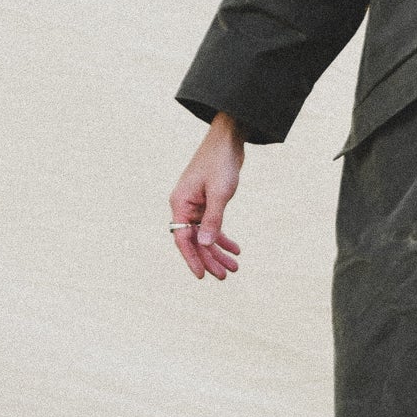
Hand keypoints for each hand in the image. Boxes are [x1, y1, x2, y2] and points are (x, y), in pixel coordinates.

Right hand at [168, 112, 244, 280]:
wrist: (227, 140)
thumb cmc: (220, 163)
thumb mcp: (219, 193)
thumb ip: (213, 219)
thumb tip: (204, 244)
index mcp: (180, 204)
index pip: (183, 239)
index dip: (192, 259)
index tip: (202, 276)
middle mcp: (184, 207)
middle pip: (195, 241)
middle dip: (210, 258)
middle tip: (226, 275)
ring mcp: (195, 205)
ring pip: (204, 235)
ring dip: (218, 251)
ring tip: (234, 267)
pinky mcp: (206, 203)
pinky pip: (212, 226)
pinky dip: (223, 237)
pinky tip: (235, 248)